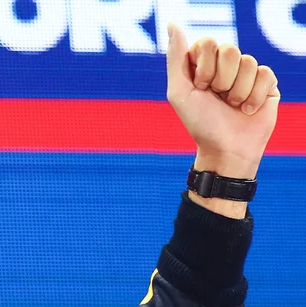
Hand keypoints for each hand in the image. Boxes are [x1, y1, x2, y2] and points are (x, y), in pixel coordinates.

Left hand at [166, 23, 279, 179]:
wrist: (226, 148)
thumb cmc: (200, 123)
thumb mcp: (179, 91)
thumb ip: (176, 57)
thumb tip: (172, 24)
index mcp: (203, 63)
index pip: (208, 43)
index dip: (205, 67)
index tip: (201, 87)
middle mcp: (225, 65)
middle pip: (229, 49)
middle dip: (221, 79)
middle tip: (218, 97)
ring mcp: (247, 73)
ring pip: (248, 62)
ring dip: (237, 91)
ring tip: (232, 106)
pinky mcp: (267, 83)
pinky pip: (265, 74)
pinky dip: (253, 96)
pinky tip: (248, 109)